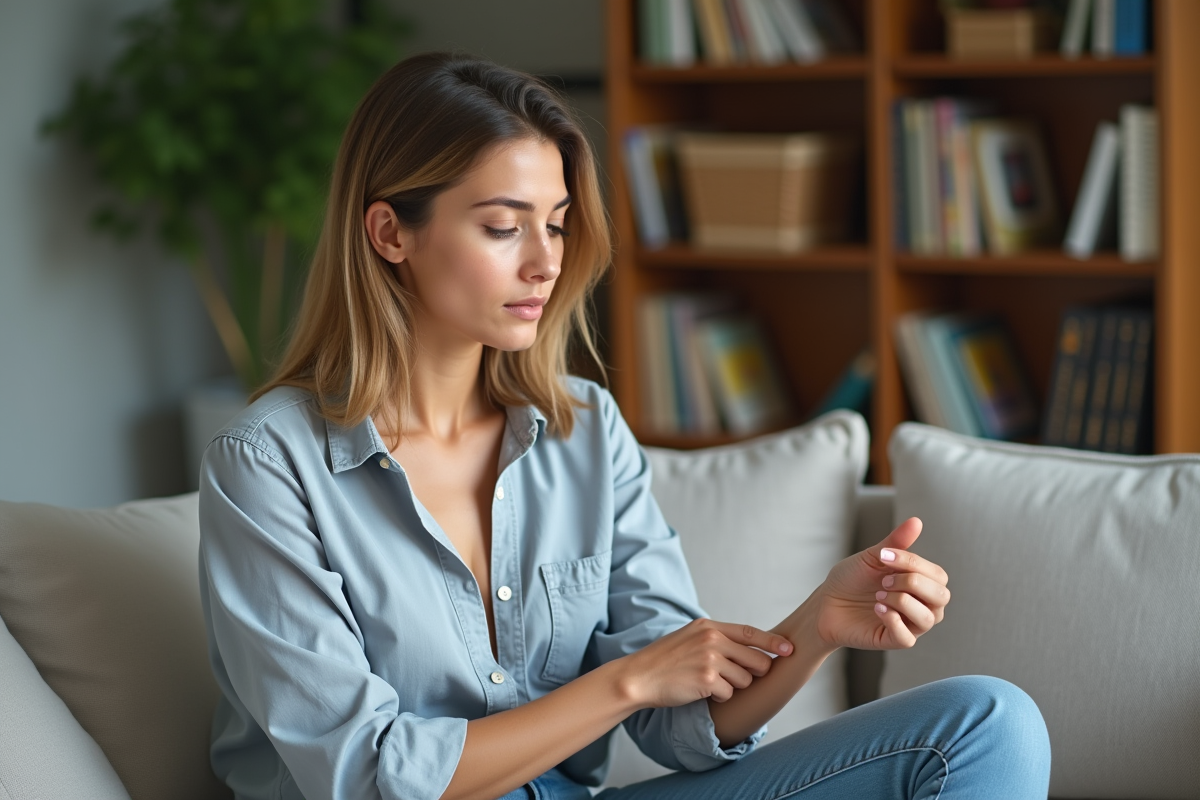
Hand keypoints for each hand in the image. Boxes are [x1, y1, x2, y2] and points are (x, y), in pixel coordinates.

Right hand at [614, 619, 794, 708]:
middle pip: (756, 660)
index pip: (751, 633)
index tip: (789, 649)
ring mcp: (710, 659)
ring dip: (732, 686)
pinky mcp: (707, 680)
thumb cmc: (664, 660)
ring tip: (708, 682)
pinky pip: (729, 694)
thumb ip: (716, 639)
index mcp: (709, 627)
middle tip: (733, 676)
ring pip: (745, 680)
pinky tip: (701, 691)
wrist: (639, 676)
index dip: (773, 643)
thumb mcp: (690, 637)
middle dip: (753, 673)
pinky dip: (719, 697)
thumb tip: (748, 649)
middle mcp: (712, 640)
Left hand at [812, 517, 949, 650]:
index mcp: (920, 584)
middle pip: (942, 596)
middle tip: (884, 580)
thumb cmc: (851, 579)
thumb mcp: (872, 557)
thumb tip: (916, 521)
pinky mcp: (892, 640)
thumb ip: (896, 543)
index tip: (884, 557)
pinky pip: (907, 638)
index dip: (915, 564)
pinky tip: (877, 609)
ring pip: (929, 619)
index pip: (938, 575)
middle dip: (913, 583)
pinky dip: (894, 620)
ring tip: (879, 595)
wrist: (825, 602)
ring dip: (903, 602)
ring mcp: (908, 624)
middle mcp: (920, 605)